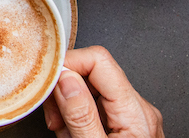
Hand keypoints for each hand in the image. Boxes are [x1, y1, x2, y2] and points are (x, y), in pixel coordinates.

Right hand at [42, 46, 163, 137]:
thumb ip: (80, 115)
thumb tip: (66, 77)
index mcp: (136, 113)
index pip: (99, 59)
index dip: (68, 64)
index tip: (48, 82)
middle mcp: (140, 110)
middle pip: (93, 74)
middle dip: (65, 91)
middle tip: (54, 118)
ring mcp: (135, 118)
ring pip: (91, 90)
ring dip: (69, 107)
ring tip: (65, 133)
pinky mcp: (128, 126)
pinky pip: (97, 107)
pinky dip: (79, 117)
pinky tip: (74, 134)